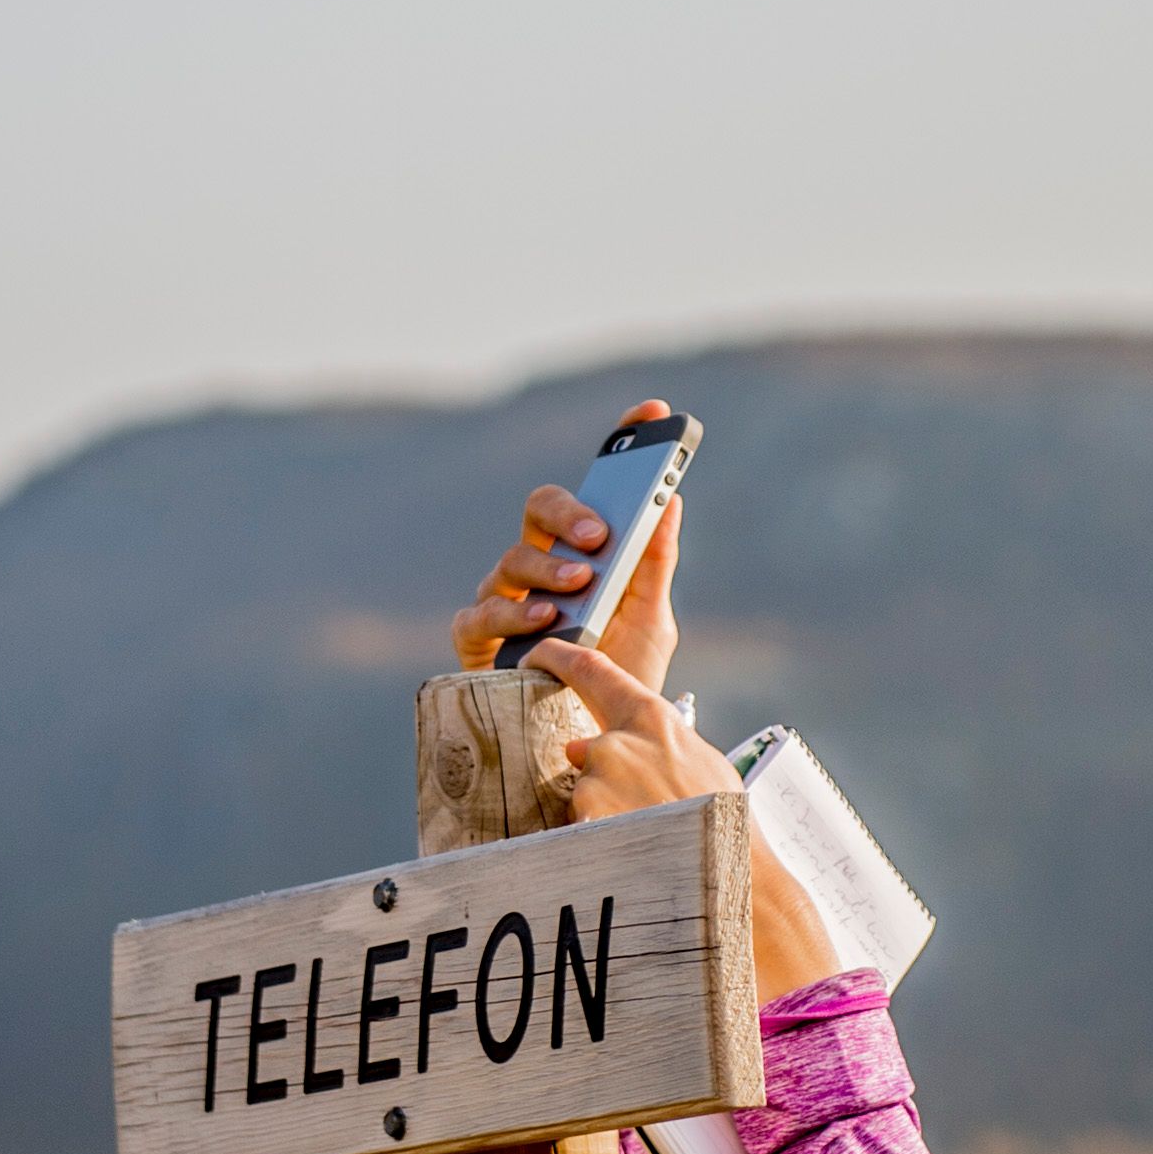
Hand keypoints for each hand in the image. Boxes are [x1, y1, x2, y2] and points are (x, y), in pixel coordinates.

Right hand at [448, 398, 686, 687]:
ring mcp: (507, 598)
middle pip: (541, 508)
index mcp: (584, 551)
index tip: (650, 414)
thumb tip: (672, 499)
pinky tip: (541, 619)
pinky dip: (510, 611)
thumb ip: (654, 562)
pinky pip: (481, 612)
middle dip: (570, 512)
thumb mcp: (650, 620)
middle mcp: (541, 566)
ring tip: (580, 585)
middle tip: (601, 535)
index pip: (595, 488)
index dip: (621, 443)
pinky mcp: (480, 640)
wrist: (595, 739)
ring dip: (549, 568)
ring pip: (513, 557)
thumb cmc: (620, 676)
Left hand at [529, 636, 840, 997]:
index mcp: (653, 719)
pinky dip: (601, 839)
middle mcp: (617, 744)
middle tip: (645, 810)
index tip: (536, 655)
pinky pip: (582, 828)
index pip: (591, 671)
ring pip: (587, 793)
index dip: (557, 657)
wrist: (734, 874)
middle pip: (588, 751)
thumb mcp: (699, 761)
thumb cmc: (725, 819)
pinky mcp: (584, 824)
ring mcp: (598, 785)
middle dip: (606, 779)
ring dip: (608, 814)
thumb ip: (650, 743)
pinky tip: (635, 851)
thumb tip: (594, 746)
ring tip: (651, 833)